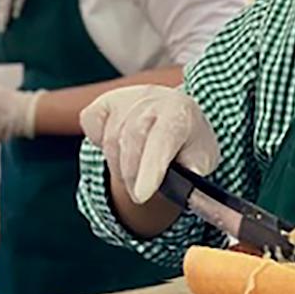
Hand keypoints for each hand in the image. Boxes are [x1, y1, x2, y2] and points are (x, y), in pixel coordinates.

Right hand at [79, 85, 219, 204]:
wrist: (174, 114)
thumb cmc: (187, 142)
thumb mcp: (202, 158)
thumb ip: (195, 172)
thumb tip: (190, 183)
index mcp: (181, 112)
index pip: (163, 138)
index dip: (151, 167)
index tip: (141, 195)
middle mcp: (153, 98)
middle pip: (131, 139)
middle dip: (132, 175)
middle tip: (139, 196)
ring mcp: (124, 98)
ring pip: (110, 139)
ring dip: (119, 166)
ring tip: (134, 174)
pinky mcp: (103, 103)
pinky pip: (92, 128)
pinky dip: (100, 145)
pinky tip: (120, 149)